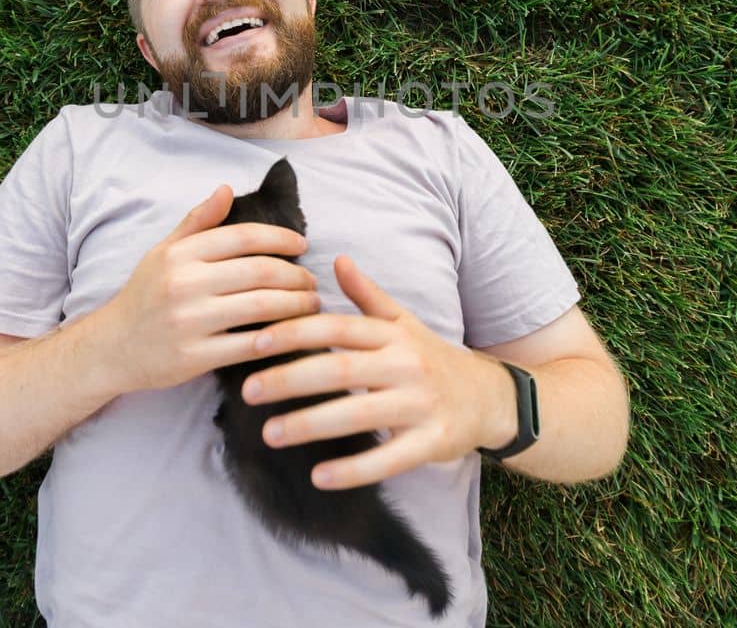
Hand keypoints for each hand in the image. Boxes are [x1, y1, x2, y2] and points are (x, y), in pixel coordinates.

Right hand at [100, 186, 320, 393]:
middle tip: (312, 282)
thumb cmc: (145, 295)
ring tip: (312, 305)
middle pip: (260, 272)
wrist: (111, 347)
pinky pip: (250, 345)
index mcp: (180, 254)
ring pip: (262, 307)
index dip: (280, 238)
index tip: (302, 245)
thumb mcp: (163, 252)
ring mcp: (189, 322)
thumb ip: (198, 222)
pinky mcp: (194, 357)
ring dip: (297, 306)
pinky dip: (279, 339)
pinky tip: (294, 335)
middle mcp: (184, 284)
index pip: (243, 237)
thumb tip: (227, 189)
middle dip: (296, 276)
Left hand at [239, 254, 512, 489]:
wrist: (488, 398)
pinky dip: (353, 470)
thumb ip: (367, 297)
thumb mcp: (403, 323)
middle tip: (248, 393)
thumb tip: (336, 259)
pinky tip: (319, 476)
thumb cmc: (432, 358)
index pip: (336, 328)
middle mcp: (406, 364)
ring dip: (310, 425)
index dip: (295, 333)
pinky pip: (389, 459)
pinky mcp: (432, 441)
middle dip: (290, 380)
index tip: (255, 343)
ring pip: (359, 414)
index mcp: (392, 335)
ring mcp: (420, 404)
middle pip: (341, 370)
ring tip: (270, 434)